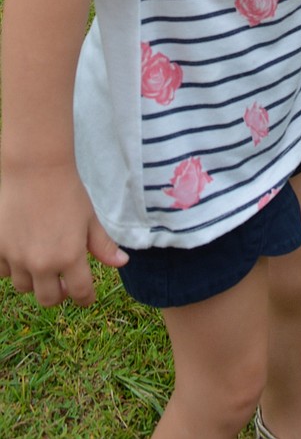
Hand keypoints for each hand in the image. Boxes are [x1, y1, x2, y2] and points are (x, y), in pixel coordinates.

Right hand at [0, 168, 127, 306]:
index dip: (85, 298)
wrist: (35, 169)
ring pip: (25, 287)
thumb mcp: (89, 218)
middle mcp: (42, 263)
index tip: (86, 297)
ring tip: (43, 263)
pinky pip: (4, 272)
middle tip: (64, 283)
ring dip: (35, 281)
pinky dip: (13, 268)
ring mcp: (17, 258)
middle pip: (49, 299)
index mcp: (70, 257)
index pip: (80, 293)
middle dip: (59, 294)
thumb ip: (103, 245)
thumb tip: (122, 263)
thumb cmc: (67, 191)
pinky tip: (22, 253)